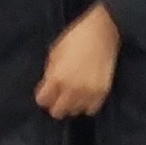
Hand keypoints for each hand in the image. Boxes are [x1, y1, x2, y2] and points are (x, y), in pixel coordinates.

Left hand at [34, 3, 120, 118]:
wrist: (102, 32)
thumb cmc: (75, 38)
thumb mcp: (55, 52)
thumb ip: (50, 72)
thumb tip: (48, 86)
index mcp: (57, 77)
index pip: (43, 101)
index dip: (43, 97)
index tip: (45, 93)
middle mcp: (72, 89)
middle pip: (58, 112)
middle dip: (55, 104)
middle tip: (58, 95)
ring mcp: (88, 92)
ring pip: (74, 112)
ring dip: (71, 105)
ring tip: (72, 94)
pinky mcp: (102, 92)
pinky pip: (91, 109)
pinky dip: (86, 105)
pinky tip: (84, 95)